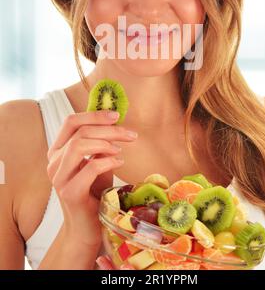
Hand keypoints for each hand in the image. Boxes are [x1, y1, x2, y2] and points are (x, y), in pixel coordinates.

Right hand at [47, 110, 137, 246]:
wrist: (87, 228)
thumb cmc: (93, 193)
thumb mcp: (97, 163)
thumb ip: (101, 146)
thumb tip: (116, 124)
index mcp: (58, 151)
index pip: (71, 122)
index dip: (94, 115)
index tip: (116, 115)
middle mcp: (54, 162)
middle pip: (79, 131)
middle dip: (108, 129)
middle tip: (130, 134)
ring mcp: (59, 178)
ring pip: (79, 145)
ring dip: (106, 143)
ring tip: (121, 150)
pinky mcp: (70, 192)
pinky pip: (90, 167)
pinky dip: (108, 161)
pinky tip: (120, 163)